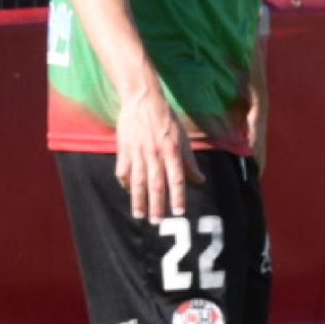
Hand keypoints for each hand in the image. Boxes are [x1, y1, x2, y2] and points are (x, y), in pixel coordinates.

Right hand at [115, 84, 204, 220]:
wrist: (143, 101)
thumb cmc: (167, 121)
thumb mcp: (183, 139)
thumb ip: (190, 161)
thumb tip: (200, 180)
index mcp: (172, 152)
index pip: (177, 179)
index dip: (178, 196)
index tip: (179, 212)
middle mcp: (155, 154)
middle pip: (157, 184)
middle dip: (157, 205)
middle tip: (157, 223)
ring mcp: (138, 153)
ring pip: (139, 181)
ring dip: (139, 200)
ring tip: (140, 215)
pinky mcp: (124, 149)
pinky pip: (124, 170)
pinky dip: (125, 182)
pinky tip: (128, 192)